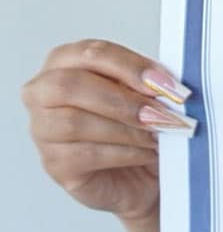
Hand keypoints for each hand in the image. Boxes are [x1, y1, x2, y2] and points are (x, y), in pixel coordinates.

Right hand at [21, 39, 193, 223]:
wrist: (143, 178)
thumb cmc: (140, 131)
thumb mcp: (149, 100)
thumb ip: (151, 87)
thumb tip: (168, 86)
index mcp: (68, 63)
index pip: (91, 53)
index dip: (130, 66)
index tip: (165, 84)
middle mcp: (45, 93)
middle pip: (69, 84)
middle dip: (123, 100)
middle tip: (161, 115)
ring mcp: (44, 130)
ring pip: (74, 122)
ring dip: (126, 130)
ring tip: (157, 137)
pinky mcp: (56, 164)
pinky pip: (85, 155)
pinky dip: (125, 154)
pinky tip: (147, 154)